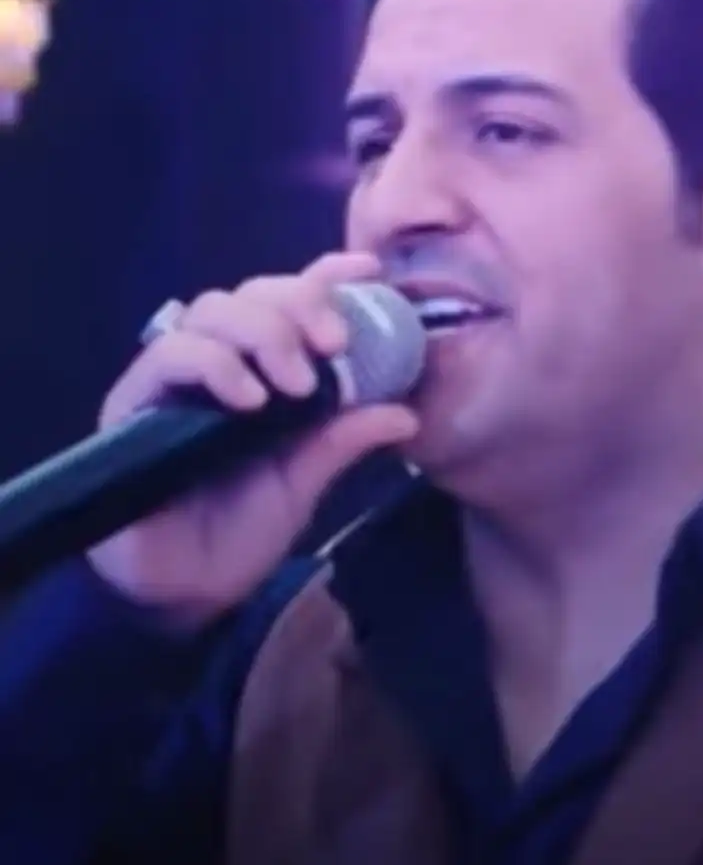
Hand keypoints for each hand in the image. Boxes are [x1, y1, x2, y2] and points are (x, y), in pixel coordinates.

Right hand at [87, 252, 418, 628]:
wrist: (187, 593)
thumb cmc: (243, 531)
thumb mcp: (306, 481)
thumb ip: (344, 439)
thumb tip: (406, 412)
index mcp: (264, 374)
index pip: (287, 303)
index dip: (324, 277)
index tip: (370, 271)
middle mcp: (219, 365)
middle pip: (249, 293)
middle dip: (297, 305)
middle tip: (333, 345)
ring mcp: (174, 380)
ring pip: (210, 310)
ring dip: (262, 332)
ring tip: (294, 382)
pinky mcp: (134, 402)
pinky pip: (169, 355)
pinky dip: (215, 364)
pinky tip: (249, 398)